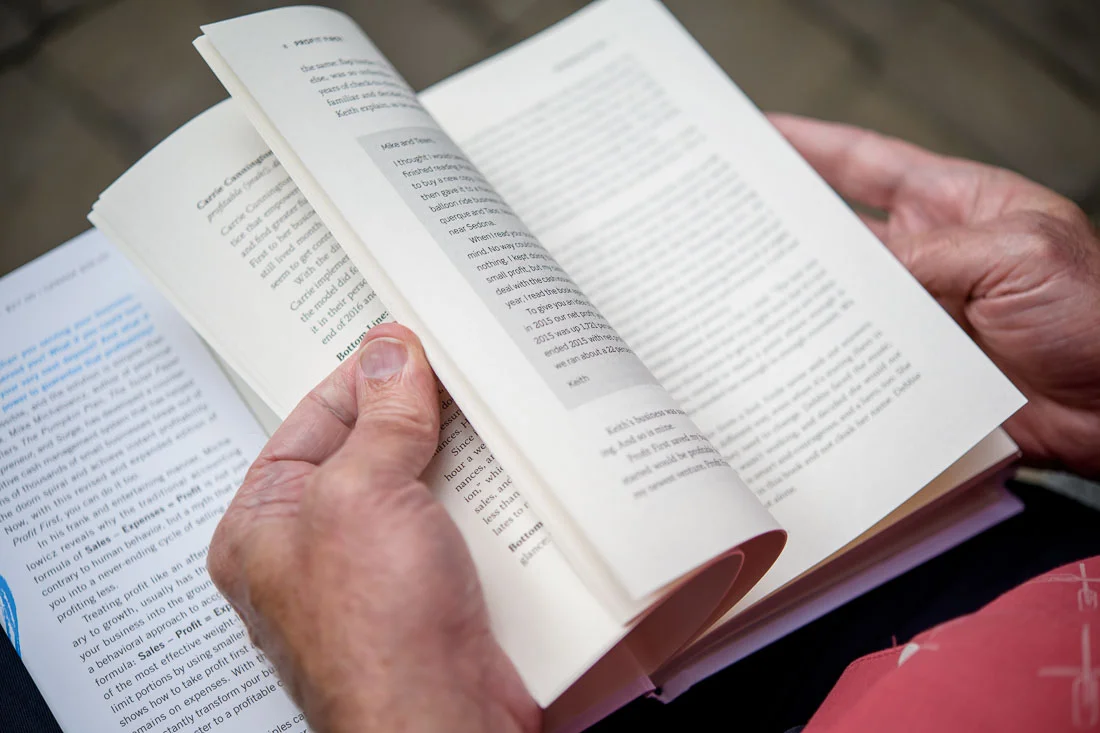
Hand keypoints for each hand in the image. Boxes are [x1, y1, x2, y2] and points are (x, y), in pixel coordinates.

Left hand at [207, 324, 539, 732]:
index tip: (406, 343)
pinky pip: (458, 527)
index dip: (362, 378)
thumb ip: (378, 419)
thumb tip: (389, 357)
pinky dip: (485, 499)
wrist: (443, 722)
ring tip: (490, 414)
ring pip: (421, 488)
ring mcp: (379, 575)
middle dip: (416, 416)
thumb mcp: (360, 495)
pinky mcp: (434, 595)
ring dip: (458, 457)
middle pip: (371, 453)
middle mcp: (318, 551)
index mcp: (266, 525)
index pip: (312, 422)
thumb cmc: (374, 639)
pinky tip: (510, 474)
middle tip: (456, 371)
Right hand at [772, 114, 1099, 476]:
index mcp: (955, 206)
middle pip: (839, 233)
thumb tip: (853, 270)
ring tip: (737, 292)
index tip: (759, 134)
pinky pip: (856, 358)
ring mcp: (919, 315)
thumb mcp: (1019, 254)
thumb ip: (930, 255)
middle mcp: (928, 257)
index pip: (868, 164)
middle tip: (726, 219)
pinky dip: (822, 359)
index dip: (811, 146)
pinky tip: (787, 358)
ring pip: (839, 299)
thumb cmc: (1098, 315)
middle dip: (785, 224)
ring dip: (796, 298)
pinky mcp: (914, 370)